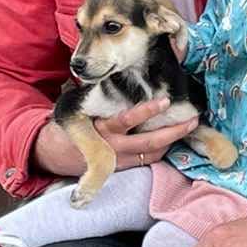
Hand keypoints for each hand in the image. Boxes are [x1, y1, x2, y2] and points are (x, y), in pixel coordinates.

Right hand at [33, 98, 198, 176]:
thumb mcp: (81, 107)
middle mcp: (112, 145)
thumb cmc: (71, 123)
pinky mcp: (121, 167)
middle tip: (192, 119)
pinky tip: (173, 140)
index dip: (148, 111)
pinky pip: (146, 159)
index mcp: (101, 127)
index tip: (164, 100)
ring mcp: (118, 159)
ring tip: (189, 126)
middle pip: (148, 140)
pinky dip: (161, 150)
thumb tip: (126, 80)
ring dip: (172, 140)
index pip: (128, 120)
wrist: (54, 152)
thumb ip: (102, 98)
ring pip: (151, 151)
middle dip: (173, 131)